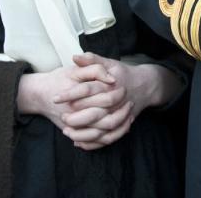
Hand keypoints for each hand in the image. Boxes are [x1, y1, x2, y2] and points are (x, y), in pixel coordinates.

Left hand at [17, 53, 183, 149]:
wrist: (145, 86)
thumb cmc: (123, 74)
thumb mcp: (109, 63)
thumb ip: (92, 59)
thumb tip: (74, 57)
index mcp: (110, 85)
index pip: (87, 89)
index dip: (70, 94)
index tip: (55, 98)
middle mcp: (115, 101)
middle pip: (93, 113)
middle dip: (75, 117)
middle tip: (61, 116)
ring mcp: (119, 115)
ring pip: (100, 129)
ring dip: (82, 133)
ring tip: (66, 131)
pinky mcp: (122, 125)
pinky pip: (107, 139)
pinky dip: (92, 143)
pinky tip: (77, 142)